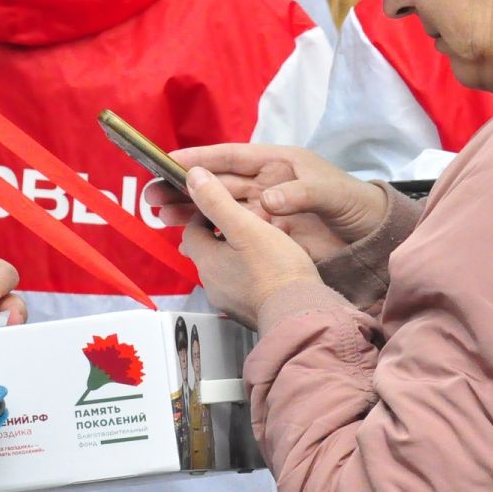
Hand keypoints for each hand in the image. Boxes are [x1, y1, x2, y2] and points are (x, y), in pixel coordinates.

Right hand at [148, 143, 387, 261]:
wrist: (373, 237)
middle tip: (152, 194)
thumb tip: (268, 201)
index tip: (169, 161)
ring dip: (188, 210)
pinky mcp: (266, 234)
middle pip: (216, 184)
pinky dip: (207, 232)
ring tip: (159, 215)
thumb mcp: (331, 193)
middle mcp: (264, 184)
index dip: (200, 158)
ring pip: (217, 208)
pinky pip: (229, 231)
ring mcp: (263, 210)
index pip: (231, 157)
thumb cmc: (354, 203)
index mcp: (277, 163)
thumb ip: (300, 194)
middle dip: (183, 187)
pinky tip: (186, 236)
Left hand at [179, 165, 323, 328]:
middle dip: (222, 233)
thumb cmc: (276, 271)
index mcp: (206, 262)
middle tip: (246, 221)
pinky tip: (273, 264)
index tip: (224, 205)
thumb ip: (217, 201)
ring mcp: (230, 300)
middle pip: (208, 250)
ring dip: (239, 252)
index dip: (205, 214)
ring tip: (263, 240)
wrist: (300, 314)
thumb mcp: (245, 226)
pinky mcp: (249, 310)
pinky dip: (252, 271)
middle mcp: (212, 284)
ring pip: (227, 267)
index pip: (192, 231)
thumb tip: (194, 177)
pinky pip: (244, 284)